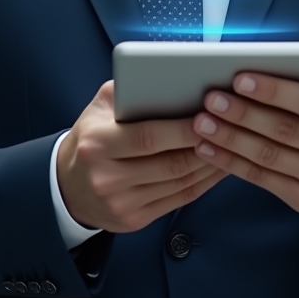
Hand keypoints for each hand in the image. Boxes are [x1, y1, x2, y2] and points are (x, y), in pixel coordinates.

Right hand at [56, 81, 224, 232]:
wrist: (68, 185)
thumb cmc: (92, 135)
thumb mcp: (100, 105)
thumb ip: (129, 88)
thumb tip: (169, 77)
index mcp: (97, 143)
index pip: (148, 137)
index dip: (183, 129)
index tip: (210, 116)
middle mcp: (107, 178)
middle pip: (170, 163)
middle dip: (205, 146)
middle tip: (230, 129)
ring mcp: (121, 204)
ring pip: (179, 183)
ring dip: (210, 165)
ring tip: (231, 145)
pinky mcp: (134, 220)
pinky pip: (179, 200)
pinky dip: (203, 183)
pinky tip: (217, 167)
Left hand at [192, 0, 298, 215]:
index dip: (275, 90)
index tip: (240, 76)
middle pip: (286, 131)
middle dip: (244, 113)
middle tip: (210, 95)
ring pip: (269, 157)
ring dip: (231, 139)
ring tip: (200, 120)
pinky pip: (262, 179)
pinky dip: (231, 164)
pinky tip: (207, 148)